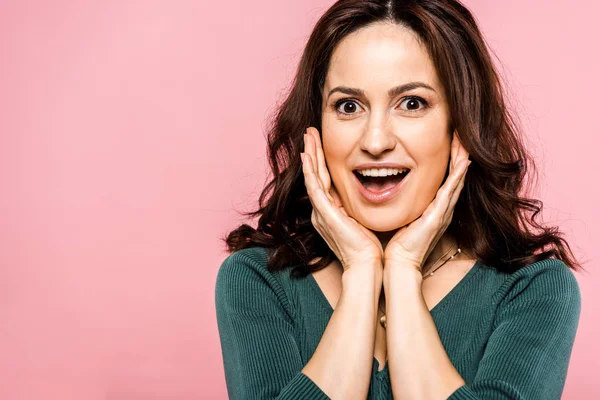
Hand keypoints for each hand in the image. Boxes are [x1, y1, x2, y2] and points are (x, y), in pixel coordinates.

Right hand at [301, 127, 383, 270]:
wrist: (367, 266)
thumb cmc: (371, 248)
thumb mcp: (365, 220)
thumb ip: (363, 206)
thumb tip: (376, 190)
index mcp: (331, 212)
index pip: (324, 180)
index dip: (322, 161)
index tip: (322, 142)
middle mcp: (322, 211)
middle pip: (315, 175)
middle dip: (312, 152)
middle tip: (310, 132)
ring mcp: (321, 212)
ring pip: (312, 177)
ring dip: (309, 155)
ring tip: (308, 136)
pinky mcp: (324, 214)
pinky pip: (314, 187)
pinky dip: (310, 171)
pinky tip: (307, 156)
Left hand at [383, 130, 470, 269]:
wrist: (400, 262)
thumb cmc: (398, 243)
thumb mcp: (403, 216)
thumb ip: (402, 203)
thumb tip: (388, 187)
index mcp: (434, 208)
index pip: (445, 179)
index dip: (450, 160)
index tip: (449, 140)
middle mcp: (443, 208)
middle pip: (456, 176)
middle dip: (459, 155)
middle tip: (462, 135)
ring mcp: (443, 212)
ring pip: (457, 180)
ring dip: (462, 160)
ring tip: (465, 142)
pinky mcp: (439, 216)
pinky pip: (451, 192)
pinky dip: (458, 176)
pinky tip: (464, 162)